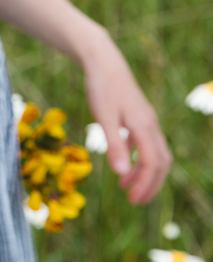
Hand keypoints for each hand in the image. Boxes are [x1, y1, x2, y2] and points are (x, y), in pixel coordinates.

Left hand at [81, 29, 171, 204]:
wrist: (103, 61)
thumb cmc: (101, 87)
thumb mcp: (103, 117)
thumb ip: (113, 144)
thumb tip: (122, 172)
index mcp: (144, 126)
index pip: (153, 163)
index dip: (145, 184)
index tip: (132, 199)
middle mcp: (150, 124)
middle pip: (160, 161)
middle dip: (150, 183)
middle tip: (134, 200)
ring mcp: (146, 119)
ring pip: (155, 152)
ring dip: (144, 172)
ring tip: (125, 186)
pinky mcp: (139, 115)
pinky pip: (146, 143)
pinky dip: (139, 157)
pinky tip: (124, 163)